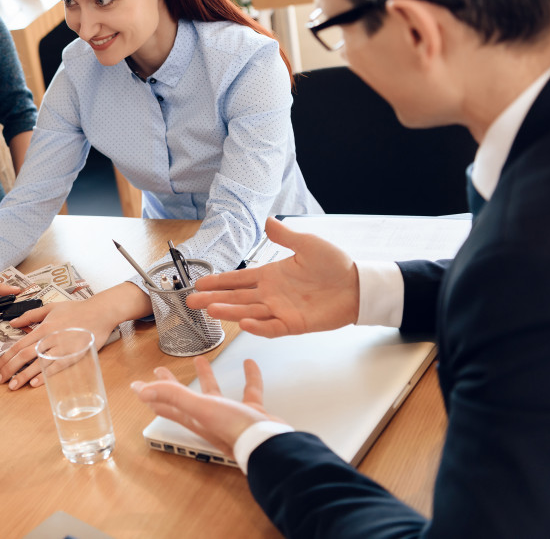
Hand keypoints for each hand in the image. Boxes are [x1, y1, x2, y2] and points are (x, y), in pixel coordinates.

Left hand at [0, 295, 120, 390]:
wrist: (99, 312)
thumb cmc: (76, 309)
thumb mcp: (50, 307)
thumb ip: (30, 315)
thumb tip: (13, 322)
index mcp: (42, 328)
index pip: (18, 345)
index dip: (5, 358)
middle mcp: (49, 338)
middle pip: (24, 356)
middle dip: (9, 369)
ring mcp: (61, 347)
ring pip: (38, 363)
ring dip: (23, 376)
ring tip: (12, 385)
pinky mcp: (73, 355)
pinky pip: (56, 367)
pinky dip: (45, 375)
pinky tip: (35, 383)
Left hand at [132, 356, 275, 457]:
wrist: (269, 444)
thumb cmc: (234, 428)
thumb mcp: (201, 408)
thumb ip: (174, 397)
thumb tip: (144, 392)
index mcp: (193, 417)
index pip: (164, 404)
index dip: (149, 394)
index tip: (136, 386)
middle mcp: (207, 417)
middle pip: (183, 397)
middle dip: (170, 384)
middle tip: (160, 369)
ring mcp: (228, 416)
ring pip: (214, 392)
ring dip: (206, 376)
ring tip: (200, 359)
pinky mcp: (250, 413)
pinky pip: (248, 392)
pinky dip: (249, 378)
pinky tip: (249, 365)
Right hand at [185, 217, 359, 336]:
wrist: (358, 285)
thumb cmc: (335, 265)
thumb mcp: (307, 244)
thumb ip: (285, 236)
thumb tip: (268, 221)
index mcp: (271, 275)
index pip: (238, 279)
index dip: (219, 281)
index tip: (200, 282)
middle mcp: (271, 294)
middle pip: (236, 298)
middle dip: (213, 299)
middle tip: (192, 301)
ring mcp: (280, 310)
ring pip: (248, 312)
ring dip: (229, 312)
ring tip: (210, 309)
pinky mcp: (294, 323)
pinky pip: (272, 327)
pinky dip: (258, 326)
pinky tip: (243, 323)